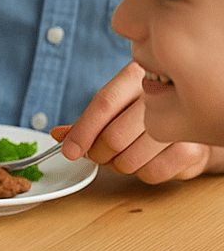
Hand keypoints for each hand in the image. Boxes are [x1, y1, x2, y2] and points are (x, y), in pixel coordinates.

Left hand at [54, 62, 212, 183]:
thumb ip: (86, 121)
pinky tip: (148, 159)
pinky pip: (151, 174)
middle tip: (99, 153)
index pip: (104, 104)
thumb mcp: (115, 107)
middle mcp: (161, 95)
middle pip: (113, 137)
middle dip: (98, 153)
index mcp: (136, 76)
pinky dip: (141, 173)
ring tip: (127, 153)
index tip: (70, 151)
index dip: (82, 131)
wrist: (193, 119)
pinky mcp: (193, 149)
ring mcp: (180, 122)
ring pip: (129, 160)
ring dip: (119, 165)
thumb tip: (57, 135)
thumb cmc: (145, 112)